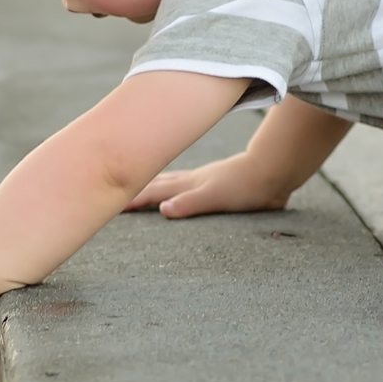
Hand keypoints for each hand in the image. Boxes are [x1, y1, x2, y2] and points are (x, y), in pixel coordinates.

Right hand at [127, 151, 291, 218]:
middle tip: (112, 192)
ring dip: (149, 184)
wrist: (273, 171)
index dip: (131, 197)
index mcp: (187, 185)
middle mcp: (190, 180)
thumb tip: (162, 210)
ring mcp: (200, 179)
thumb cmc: (246, 187)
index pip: (152, 192)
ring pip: (167, 181)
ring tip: (134, 186)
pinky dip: (168, 185)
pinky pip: (180, 183)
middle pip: (154, 183)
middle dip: (133, 187)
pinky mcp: (212, 183)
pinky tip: (173, 189)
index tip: (110, 203)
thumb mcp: (216, 198)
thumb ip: (190, 203)